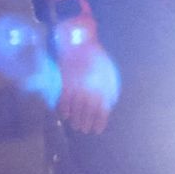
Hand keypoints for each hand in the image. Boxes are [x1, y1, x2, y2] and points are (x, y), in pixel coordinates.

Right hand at [53, 17, 120, 134]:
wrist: (80, 42)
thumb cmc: (96, 58)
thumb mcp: (109, 71)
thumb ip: (110, 88)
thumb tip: (110, 103)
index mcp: (103, 84)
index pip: (102, 107)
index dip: (100, 120)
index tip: (97, 130)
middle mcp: (91, 86)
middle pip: (88, 109)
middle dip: (86, 121)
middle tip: (84, 130)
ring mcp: (78, 84)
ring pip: (76, 106)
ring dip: (76, 118)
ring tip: (75, 126)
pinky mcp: (66, 80)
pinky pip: (64, 97)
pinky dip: (64, 107)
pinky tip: (65, 115)